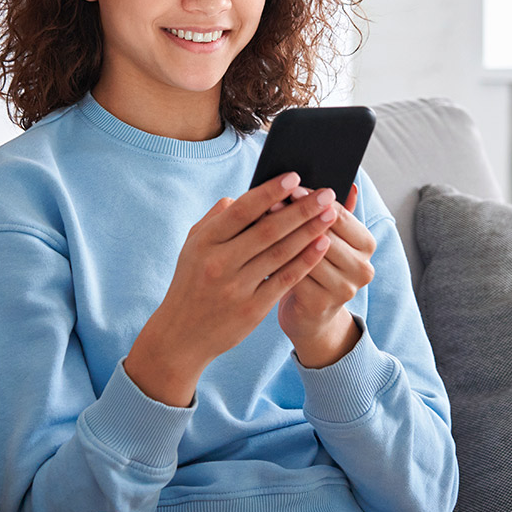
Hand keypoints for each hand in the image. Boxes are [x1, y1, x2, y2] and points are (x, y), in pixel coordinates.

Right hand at [124, 173, 338, 405]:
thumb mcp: (193, 245)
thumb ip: (217, 218)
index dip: (269, 191)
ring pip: (280, 254)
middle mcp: (219, 263)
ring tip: (330, 215)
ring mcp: (236, 288)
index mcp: (204, 242)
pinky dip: (305, 261)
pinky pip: (284, 280)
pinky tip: (322, 245)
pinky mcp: (252, 309)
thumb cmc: (191, 281)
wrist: (181, 335)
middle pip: (267, 230)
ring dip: (309, 232)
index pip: (241, 210)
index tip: (294, 177)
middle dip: (300, 209)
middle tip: (326, 193)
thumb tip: (245, 196)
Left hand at [277, 183, 375, 367]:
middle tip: (270, 200)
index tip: (290, 185)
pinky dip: (274, 259)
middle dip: (294, 215)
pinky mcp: (321, 304)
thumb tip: (349, 181)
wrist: (311, 315)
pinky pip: (293, 275)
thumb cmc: (317, 266)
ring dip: (281, 236)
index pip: (340, 214)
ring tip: (259, 220)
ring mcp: (344, 288)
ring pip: (307, 254)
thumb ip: (338, 212)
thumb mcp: (330, 238)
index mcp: (367, 244)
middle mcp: (362, 268)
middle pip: (324, 233)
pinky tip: (256, 247)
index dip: (312, 199)